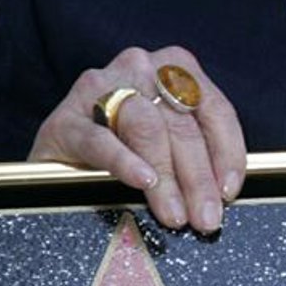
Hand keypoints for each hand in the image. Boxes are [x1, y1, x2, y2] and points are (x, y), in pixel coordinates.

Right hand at [30, 46, 246, 233]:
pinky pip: (99, 140)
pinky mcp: (65, 119)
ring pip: (146, 128)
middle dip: (198, 177)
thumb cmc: (124, 150)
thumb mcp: (167, 141)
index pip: (212, 109)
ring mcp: (99, 88)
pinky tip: (142, 181)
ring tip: (174, 214)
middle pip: (180, 125)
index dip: (227, 152)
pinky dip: (124, 161)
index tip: (229, 190)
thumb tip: (223, 194)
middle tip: (205, 218)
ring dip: (166, 177)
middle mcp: (139, 67)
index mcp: (173, 67)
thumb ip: (195, 152)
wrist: (56, 162)